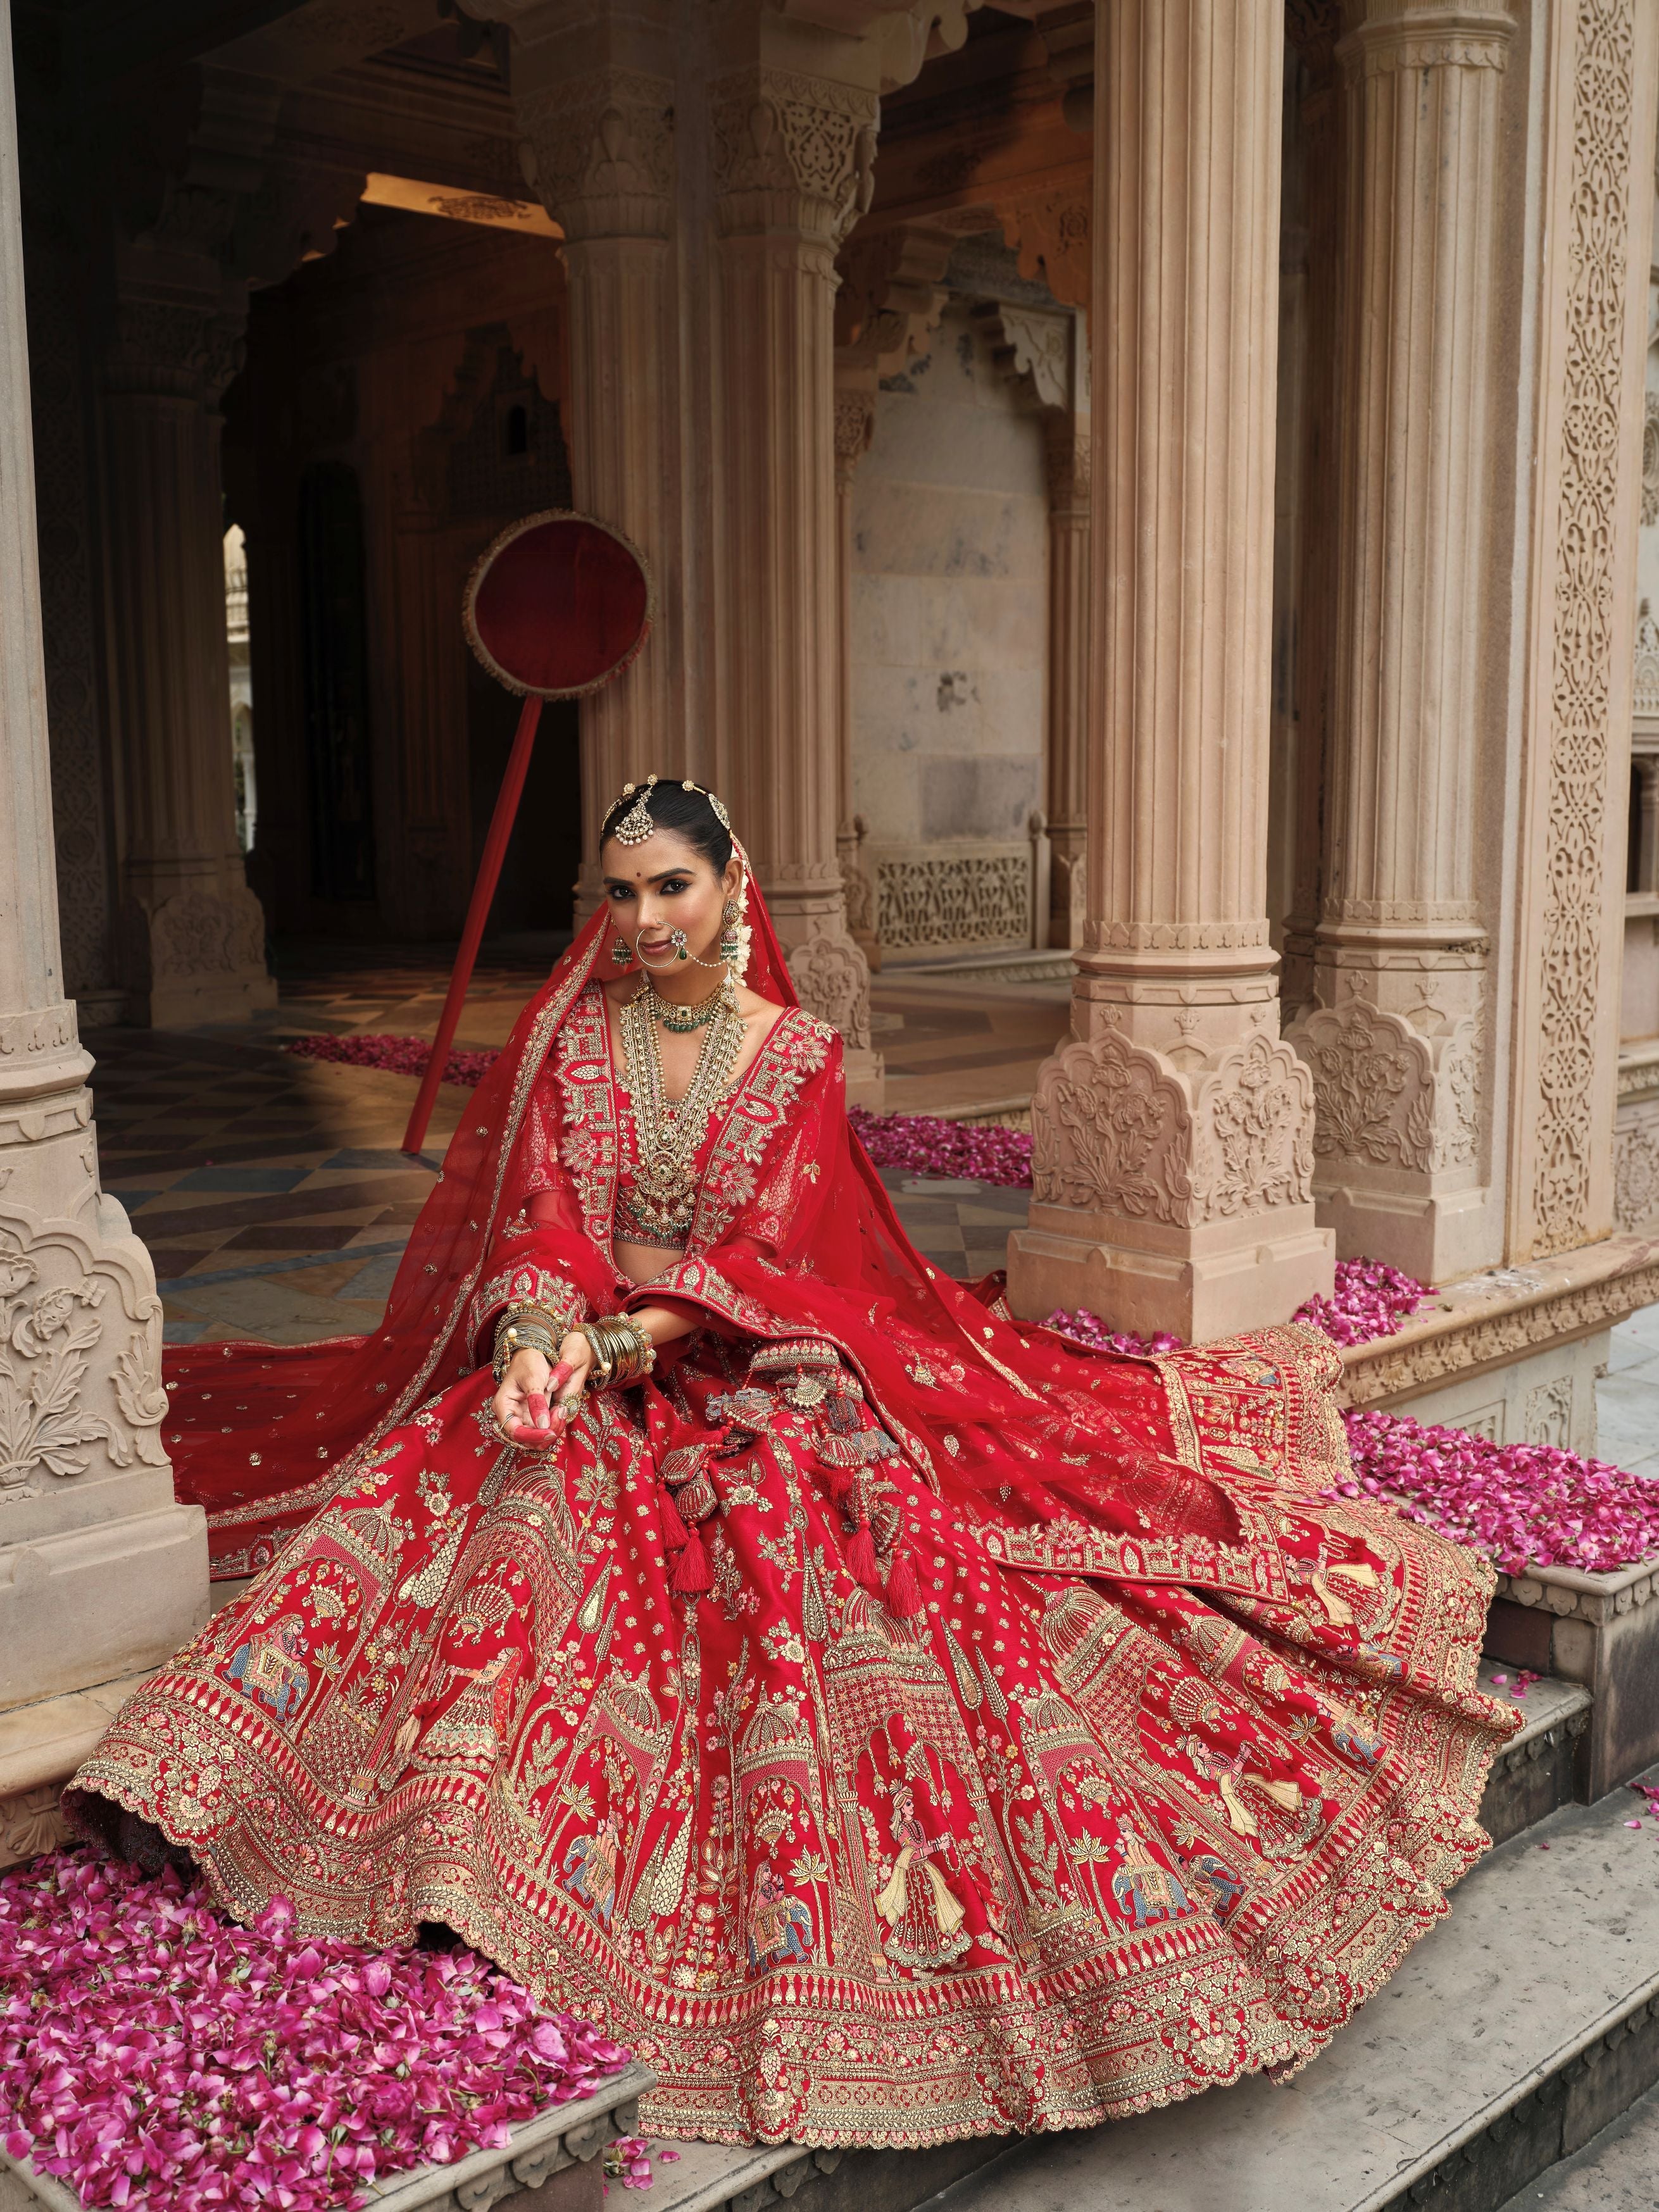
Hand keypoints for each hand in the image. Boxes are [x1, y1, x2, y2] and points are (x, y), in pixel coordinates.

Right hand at [491, 1331, 592, 1448]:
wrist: (535, 1354)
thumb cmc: (530, 1362)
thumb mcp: (534, 1379)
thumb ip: (536, 1402)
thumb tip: (542, 1425)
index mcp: (503, 1405)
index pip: (514, 1431)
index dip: (532, 1436)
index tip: (549, 1432)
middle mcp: (510, 1415)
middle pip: (525, 1438)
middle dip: (543, 1434)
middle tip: (559, 1420)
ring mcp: (522, 1417)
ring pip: (535, 1438)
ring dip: (550, 1431)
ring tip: (561, 1414)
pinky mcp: (533, 1416)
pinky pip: (542, 1429)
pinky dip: (553, 1426)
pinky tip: (561, 1414)